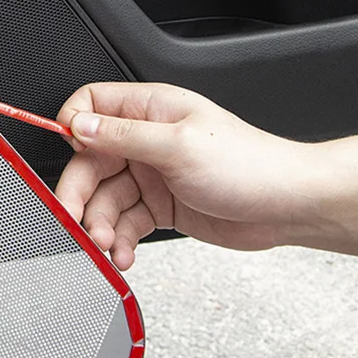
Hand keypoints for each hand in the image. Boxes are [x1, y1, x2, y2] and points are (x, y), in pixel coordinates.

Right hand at [55, 82, 357, 267]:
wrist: (287, 207)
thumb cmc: (249, 165)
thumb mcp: (177, 146)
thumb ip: (122, 136)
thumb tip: (78, 125)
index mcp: (149, 110)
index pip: (92, 104)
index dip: (73, 125)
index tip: (71, 153)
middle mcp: (144, 141)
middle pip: (89, 161)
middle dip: (80, 194)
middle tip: (76, 220)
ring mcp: (150, 175)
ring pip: (103, 198)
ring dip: (100, 225)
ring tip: (107, 244)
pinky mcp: (158, 207)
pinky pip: (123, 223)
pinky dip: (119, 240)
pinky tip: (123, 253)